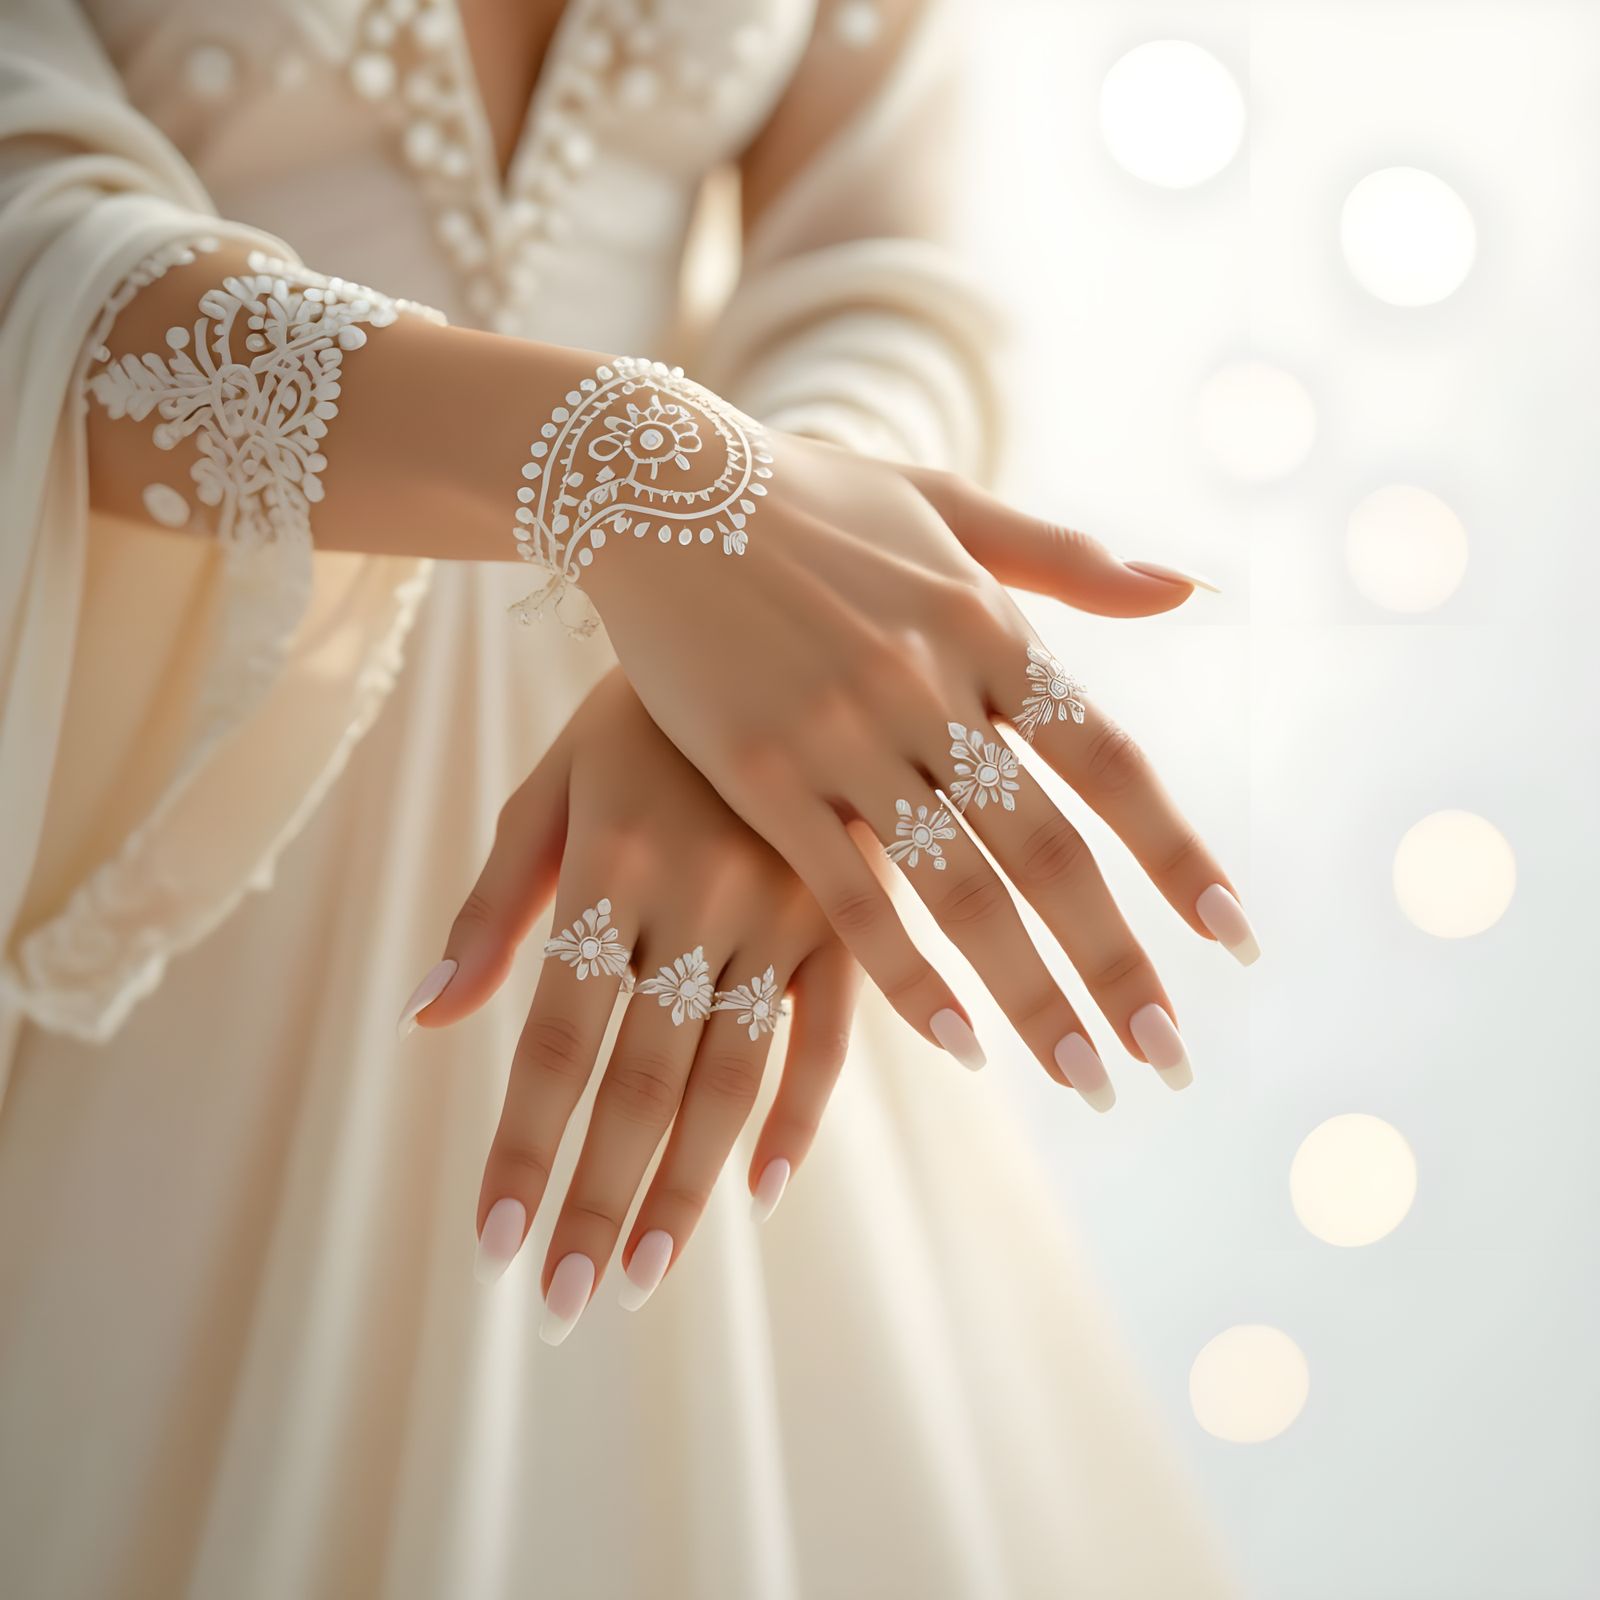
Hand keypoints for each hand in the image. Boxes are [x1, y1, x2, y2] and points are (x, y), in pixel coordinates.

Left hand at [403, 670, 859, 1339]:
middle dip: (599, 1198)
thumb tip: (425, 1019)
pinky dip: (803, 1109)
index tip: (496, 1248)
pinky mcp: (849, 909)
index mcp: (611, 866)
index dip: (525, 1148)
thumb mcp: (555, 783)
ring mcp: (785, 908)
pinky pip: (834, 1027)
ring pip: (731, 1073)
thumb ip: (496, 902)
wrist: (764, 600)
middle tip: (567, 1303)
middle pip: (641, 1079)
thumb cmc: (638, 708)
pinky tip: (765, 1188)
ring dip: (685, 1183)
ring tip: (645, 1274)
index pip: (555, 1040)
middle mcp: (699, 899)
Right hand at [584, 431, 1256, 1093]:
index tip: (1234, 938)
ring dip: (1034, 996)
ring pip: (961, 891)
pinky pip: (851, 895)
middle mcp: (928, 687)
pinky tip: (960, 1044)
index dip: (1177, 854)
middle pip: (1049, 851)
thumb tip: (1188, 588)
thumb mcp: (948, 503)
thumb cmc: (812, 495)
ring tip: (1088, 1080)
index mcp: (985, 626)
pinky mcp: (760, 776)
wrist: (657, 483)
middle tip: (1169, 1060)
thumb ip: (1066, 558)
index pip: (1109, 762)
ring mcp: (842, 736)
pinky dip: (910, 975)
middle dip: (1118, 964)